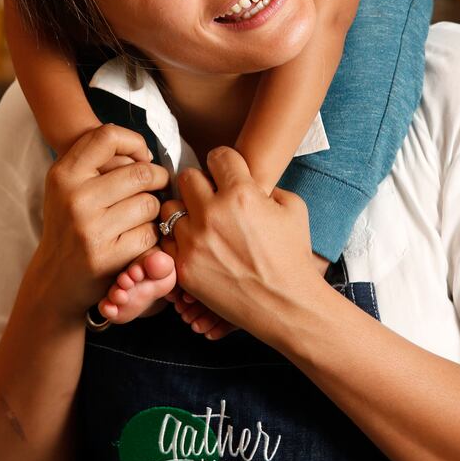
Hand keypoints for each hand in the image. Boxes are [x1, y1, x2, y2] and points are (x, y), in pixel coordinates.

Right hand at [35, 123, 168, 321]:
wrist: (54, 278)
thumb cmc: (70, 223)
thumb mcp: (67, 185)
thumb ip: (97, 160)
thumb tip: (144, 152)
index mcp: (63, 174)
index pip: (108, 136)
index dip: (134, 142)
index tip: (141, 157)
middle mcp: (74, 198)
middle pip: (141, 172)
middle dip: (157, 178)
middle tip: (157, 185)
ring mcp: (91, 228)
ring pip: (149, 203)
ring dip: (153, 209)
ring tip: (140, 215)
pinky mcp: (108, 256)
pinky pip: (150, 233)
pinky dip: (150, 235)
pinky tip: (136, 238)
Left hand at [158, 147, 317, 342]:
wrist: (286, 304)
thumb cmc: (293, 257)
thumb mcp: (292, 208)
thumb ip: (266, 186)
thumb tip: (247, 180)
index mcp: (242, 193)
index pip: (217, 156)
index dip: (224, 162)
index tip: (224, 171)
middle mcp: (214, 213)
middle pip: (187, 177)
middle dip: (200, 184)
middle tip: (209, 197)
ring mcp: (195, 241)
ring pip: (171, 208)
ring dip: (184, 212)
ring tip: (199, 224)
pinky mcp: (184, 267)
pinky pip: (166, 241)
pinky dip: (177, 241)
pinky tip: (194, 246)